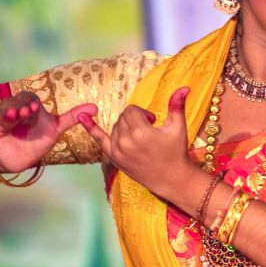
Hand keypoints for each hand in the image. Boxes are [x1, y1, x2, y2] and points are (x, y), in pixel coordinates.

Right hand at [0, 87, 97, 171]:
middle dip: (21, 110)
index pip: (32, 102)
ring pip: (3, 113)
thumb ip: (73, 117)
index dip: (32, 105)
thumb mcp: (56, 128)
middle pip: (17, 106)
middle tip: (26, 113)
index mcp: (31, 107)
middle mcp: (16, 109)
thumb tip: (95, 108)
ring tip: (12, 118)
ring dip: (6, 113)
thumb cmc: (38, 140)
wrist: (21, 158)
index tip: (35, 108)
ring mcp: (2, 117)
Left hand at [78, 87, 196, 199]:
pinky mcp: (114, 158)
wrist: (172, 179)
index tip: (152, 121)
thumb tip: (185, 87)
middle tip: (149, 130)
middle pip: (123, 117)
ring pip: (115, 127)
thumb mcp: (178, 128)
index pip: (131, 110)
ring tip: (140, 138)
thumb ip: (177, 106)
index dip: (143, 113)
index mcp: (141, 132)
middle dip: (135, 119)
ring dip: (126, 127)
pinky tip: (81, 116)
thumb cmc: (176, 152)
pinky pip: (99, 139)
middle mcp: (126, 141)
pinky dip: (91, 128)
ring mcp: (118, 151)